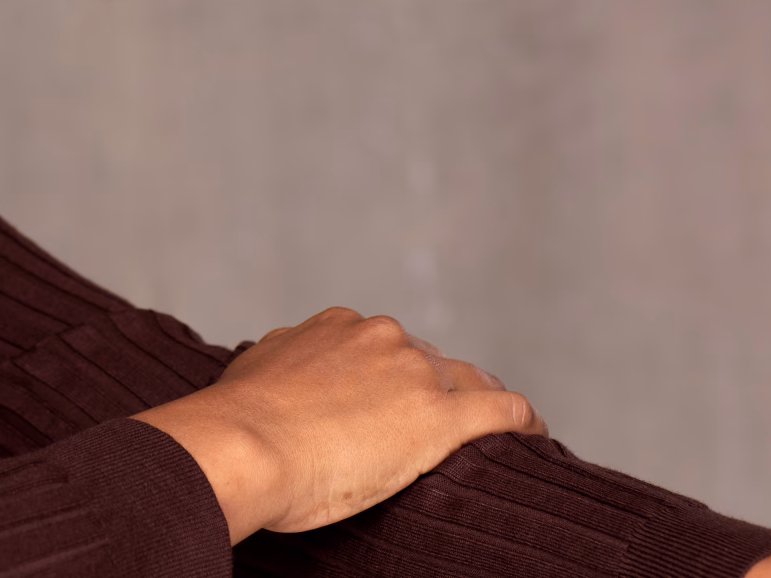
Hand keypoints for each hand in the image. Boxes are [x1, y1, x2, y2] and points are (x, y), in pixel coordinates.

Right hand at [134, 306, 544, 542]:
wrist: (243, 444)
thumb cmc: (236, 420)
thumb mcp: (255, 368)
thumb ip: (282, 359)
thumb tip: (282, 361)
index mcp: (338, 327)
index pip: (387, 348)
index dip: (397, 376)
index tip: (399, 400)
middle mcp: (381, 338)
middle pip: (430, 362)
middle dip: (436, 390)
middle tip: (437, 426)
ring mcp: (413, 374)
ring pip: (468, 383)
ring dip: (481, 405)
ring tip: (499, 433)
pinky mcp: (440, 417)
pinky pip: (502, 410)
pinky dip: (521, 420)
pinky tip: (534, 433)